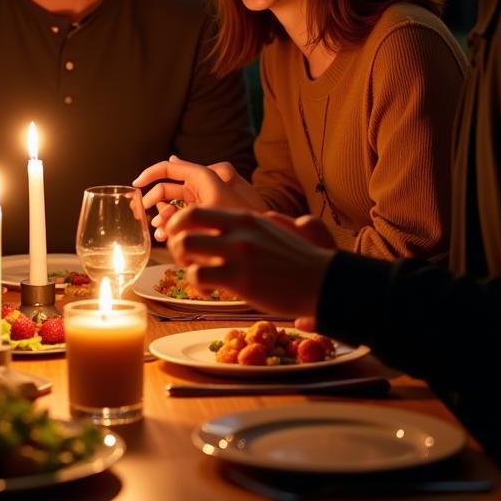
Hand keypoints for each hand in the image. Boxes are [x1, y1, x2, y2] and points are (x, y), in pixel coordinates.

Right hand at [133, 155, 264, 239]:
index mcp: (202, 176)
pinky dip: (173, 226)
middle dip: (153, 201)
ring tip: (160, 233)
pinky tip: (168, 238)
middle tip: (141, 216)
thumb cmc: (239, 216)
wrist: (259, 239)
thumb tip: (171, 159)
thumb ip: (188, 181)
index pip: (168, 168)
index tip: (134, 185)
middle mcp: (200, 186)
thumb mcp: (210, 201)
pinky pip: (182, 218)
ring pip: (172, 206)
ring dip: (162, 218)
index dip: (149, 174)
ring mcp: (201, 201)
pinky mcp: (204, 216)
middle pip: (167, 189)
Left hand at [164, 206, 333, 318]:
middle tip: (181, 256)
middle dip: (173, 240)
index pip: (196, 210)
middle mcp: (238, 231)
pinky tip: (208, 290)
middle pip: (183, 225)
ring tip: (195, 273)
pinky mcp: (240, 279)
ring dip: (181, 262)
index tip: (180, 236)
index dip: (179, 223)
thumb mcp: (284, 230)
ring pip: (185, 247)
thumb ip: (268, 221)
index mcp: (245, 219)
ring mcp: (238, 254)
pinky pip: (198, 276)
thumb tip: (269, 215)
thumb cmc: (306, 261)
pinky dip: (196, 284)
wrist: (327, 283)